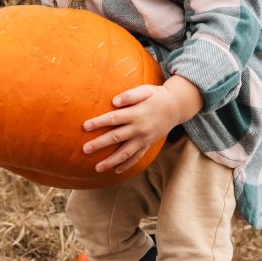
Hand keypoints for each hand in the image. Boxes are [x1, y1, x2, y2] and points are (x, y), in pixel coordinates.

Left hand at [81, 76, 203, 173]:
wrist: (176, 107)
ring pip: (125, 153)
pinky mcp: (148, 144)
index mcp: (136, 114)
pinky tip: (116, 170)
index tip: (85, 126)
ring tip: (97, 167)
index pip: (113, 119)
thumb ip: (130, 95)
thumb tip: (114, 101)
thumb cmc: (157, 96)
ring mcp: (144, 139)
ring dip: (111, 161)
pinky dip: (127, 165)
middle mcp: (139, 129)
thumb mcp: (145, 90)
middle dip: (99, 144)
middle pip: (116, 138)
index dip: (98, 123)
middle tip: (85, 149)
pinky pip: (137, 157)